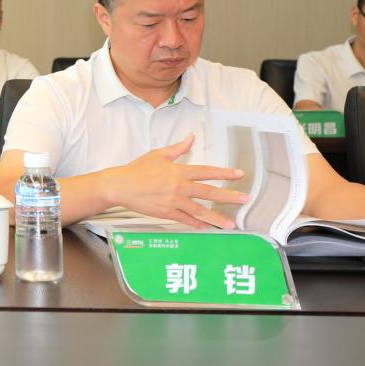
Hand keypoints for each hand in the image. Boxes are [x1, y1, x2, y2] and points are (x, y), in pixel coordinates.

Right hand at [102, 134, 244, 228]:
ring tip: (231, 223)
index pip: (206, 171)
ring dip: (217, 217)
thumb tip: (191, 137)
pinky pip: (185, 219)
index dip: (224, 173)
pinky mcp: (165, 212)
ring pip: (200, 210)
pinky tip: (207, 227)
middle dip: (229, 196)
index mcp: (178, 170)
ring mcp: (173, 201)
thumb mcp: (158, 154)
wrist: (119, 185)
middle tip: (245, 199)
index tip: (239, 174)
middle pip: (208, 192)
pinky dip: (197, 224)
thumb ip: (178, 148)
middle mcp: (178, 186)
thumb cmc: (137, 169)